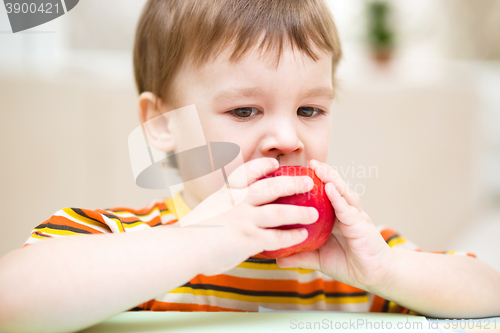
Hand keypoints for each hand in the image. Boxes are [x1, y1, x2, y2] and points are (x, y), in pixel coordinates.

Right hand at [188, 157, 318, 276]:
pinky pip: (276, 237)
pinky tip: (302, 236)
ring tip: (314, 213)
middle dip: (292, 184)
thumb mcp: (208, 210)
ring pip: (279, 211)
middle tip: (308, 182)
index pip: (247, 173)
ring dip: (299, 212)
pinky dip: (291, 236)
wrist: (182, 248)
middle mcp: (237, 202)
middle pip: (271, 188)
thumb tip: (231, 212)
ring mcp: (244, 220)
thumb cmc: (192, 233)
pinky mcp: (248, 239)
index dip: (263, 166)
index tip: (275, 164)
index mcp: (226, 193)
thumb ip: (223, 208)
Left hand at [276, 160, 392, 291]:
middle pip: (334, 188)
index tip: (297, 171)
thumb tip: (278, 259)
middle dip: (323, 173)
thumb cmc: (348, 264)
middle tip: (309, 161)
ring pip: (342, 193)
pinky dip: (338, 199)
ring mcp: (354, 217)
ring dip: (331, 179)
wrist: (373, 277)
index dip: (314, 183)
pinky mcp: (361, 226)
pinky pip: (348, 210)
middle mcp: (346, 212)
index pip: (324, 195)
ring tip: (318, 167)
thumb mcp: (318, 259)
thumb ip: (300, 256)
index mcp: (335, 217)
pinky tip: (330, 188)